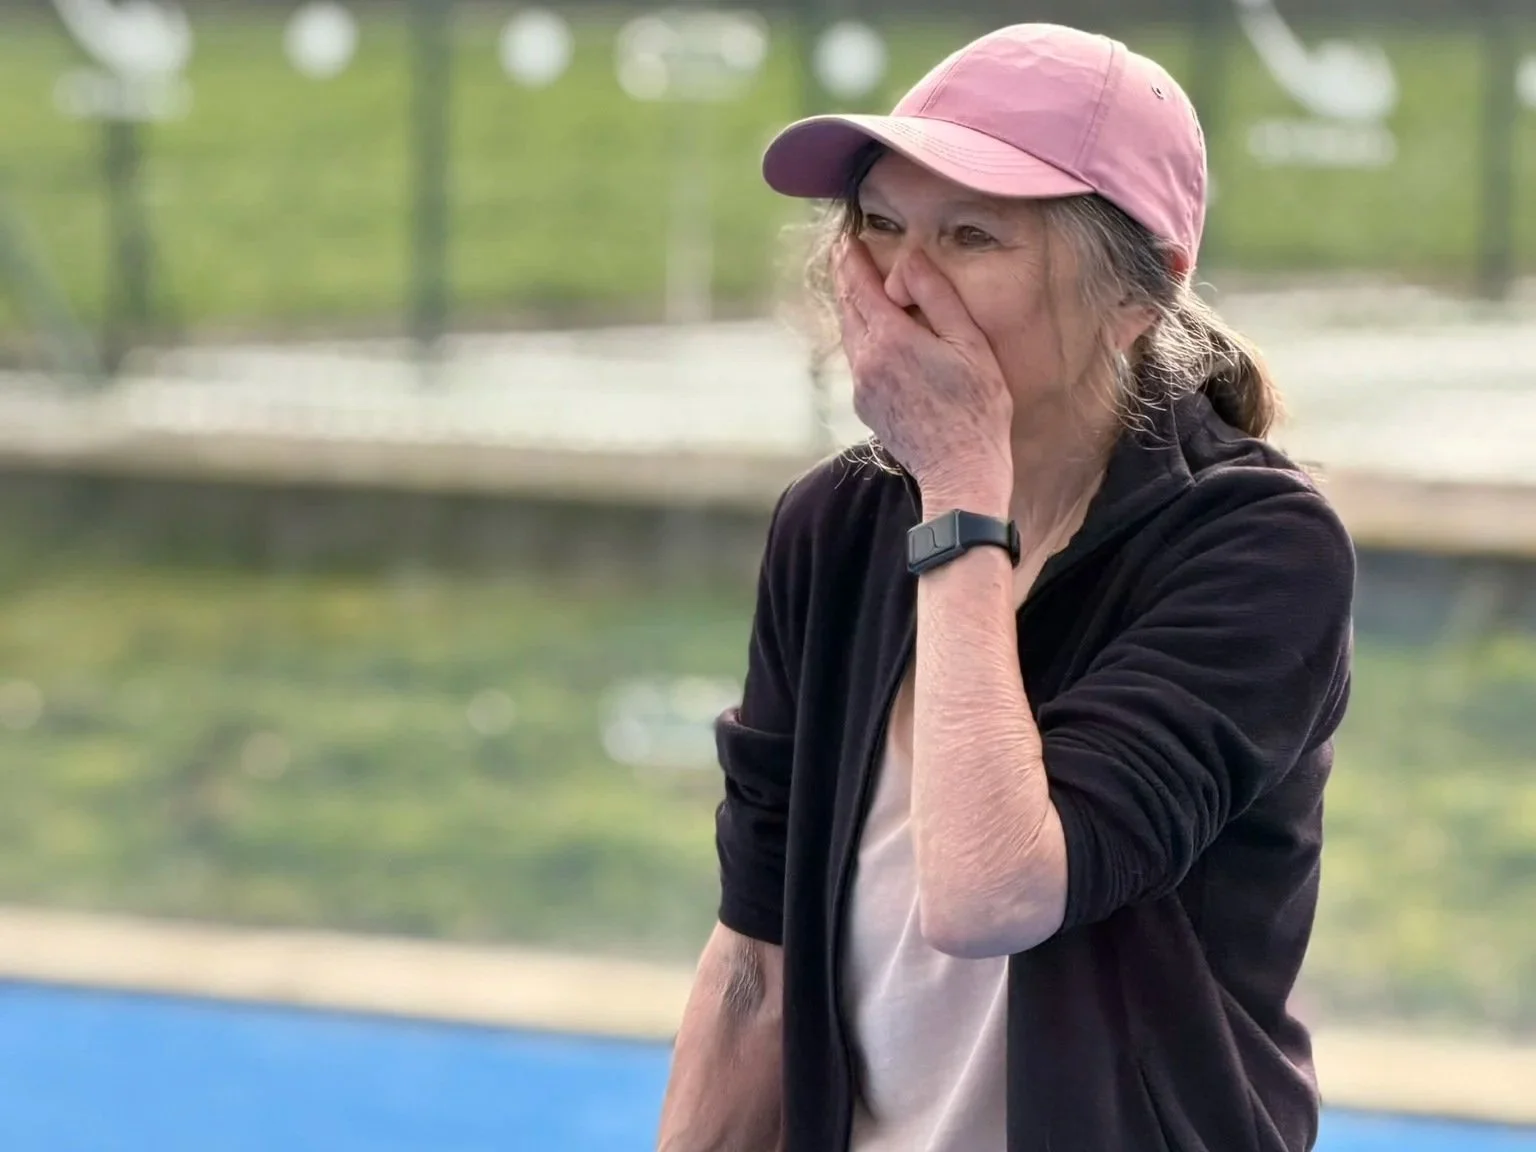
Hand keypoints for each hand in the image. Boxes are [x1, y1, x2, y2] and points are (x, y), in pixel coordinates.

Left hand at [835, 238, 1012, 511]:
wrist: (960, 470)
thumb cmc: (976, 407)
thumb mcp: (968, 343)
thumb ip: (937, 296)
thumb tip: (910, 259)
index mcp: (891, 340)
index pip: (861, 287)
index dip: (851, 259)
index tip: (847, 237)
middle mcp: (866, 362)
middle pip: (848, 309)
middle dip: (846, 278)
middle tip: (844, 252)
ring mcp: (862, 387)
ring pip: (849, 336)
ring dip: (851, 308)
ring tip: (856, 286)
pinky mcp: (865, 406)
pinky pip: (857, 360)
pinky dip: (860, 337)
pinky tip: (873, 333)